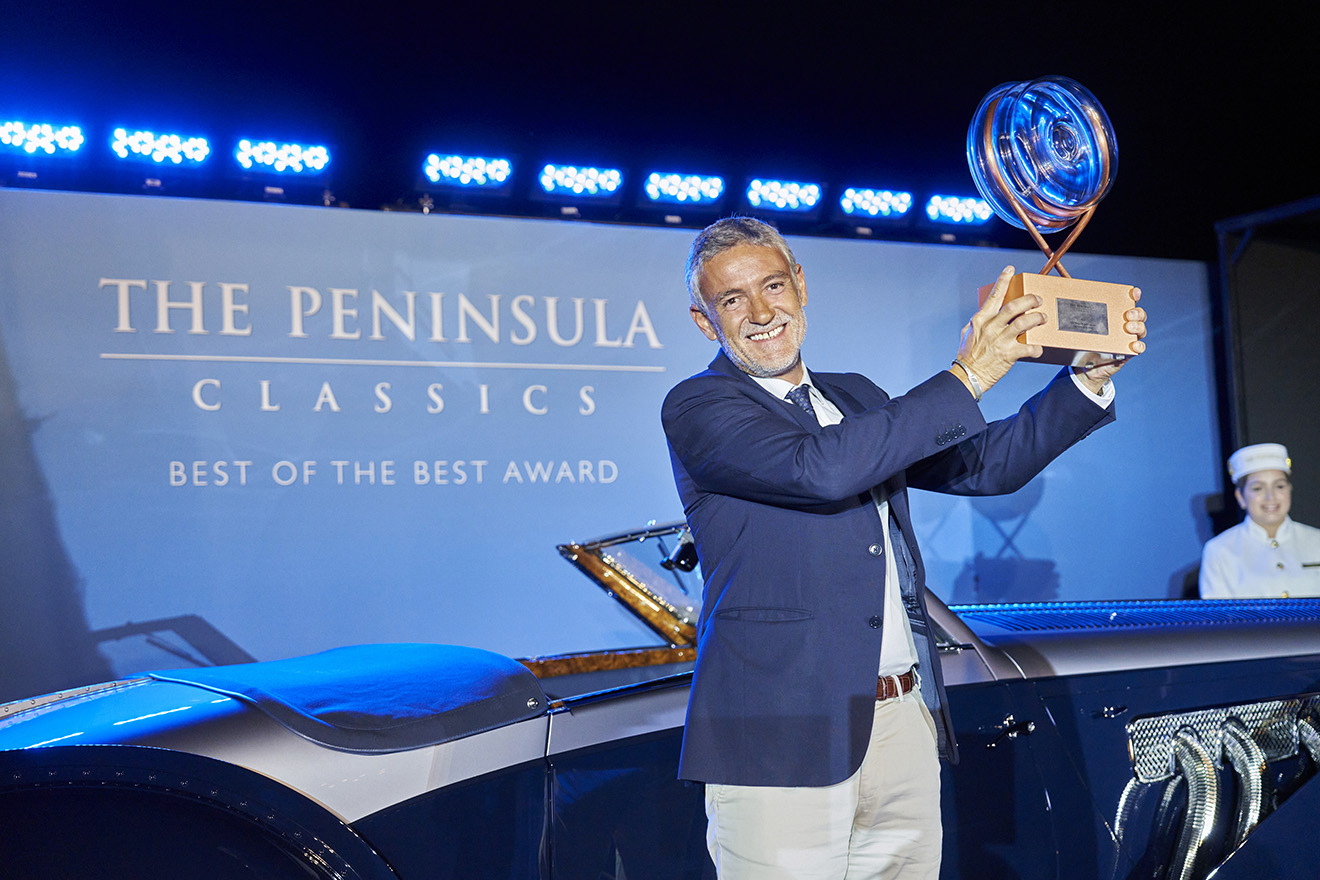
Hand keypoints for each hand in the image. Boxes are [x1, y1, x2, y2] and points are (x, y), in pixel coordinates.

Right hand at [952, 265, 1044, 396]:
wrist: (968, 376)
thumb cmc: (968, 355)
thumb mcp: (969, 333)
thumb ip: (980, 321)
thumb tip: (989, 311)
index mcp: (981, 319)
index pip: (994, 295)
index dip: (1003, 280)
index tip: (1011, 269)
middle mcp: (991, 327)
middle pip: (1014, 306)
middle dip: (1030, 300)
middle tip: (1038, 299)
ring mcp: (1000, 340)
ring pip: (1024, 323)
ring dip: (1037, 318)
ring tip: (1043, 318)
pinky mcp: (1008, 354)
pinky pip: (1029, 347)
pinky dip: (1037, 347)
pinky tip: (1039, 348)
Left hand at [1074, 289, 1145, 393]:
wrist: (1085, 368)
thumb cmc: (1084, 344)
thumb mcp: (1080, 326)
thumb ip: (1076, 310)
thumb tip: (1064, 288)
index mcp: (1115, 316)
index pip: (1128, 302)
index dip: (1134, 296)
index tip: (1134, 292)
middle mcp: (1124, 326)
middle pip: (1139, 315)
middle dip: (1137, 312)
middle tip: (1128, 314)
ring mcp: (1128, 339)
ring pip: (1141, 329)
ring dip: (1138, 327)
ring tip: (1128, 327)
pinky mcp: (1128, 353)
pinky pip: (1139, 348)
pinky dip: (1139, 346)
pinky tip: (1133, 345)